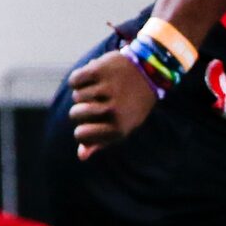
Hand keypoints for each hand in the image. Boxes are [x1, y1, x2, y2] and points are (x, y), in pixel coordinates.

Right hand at [68, 38, 160, 158]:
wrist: (150, 71)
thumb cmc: (133, 104)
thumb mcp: (122, 126)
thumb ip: (100, 142)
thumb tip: (81, 155)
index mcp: (119, 128)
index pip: (80, 135)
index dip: (82, 129)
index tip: (91, 123)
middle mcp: (113, 110)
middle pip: (75, 114)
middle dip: (80, 109)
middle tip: (95, 103)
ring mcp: (107, 89)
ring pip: (76, 96)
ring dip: (84, 92)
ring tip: (100, 89)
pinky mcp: (100, 70)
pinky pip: (75, 80)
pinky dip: (80, 79)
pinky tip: (93, 78)